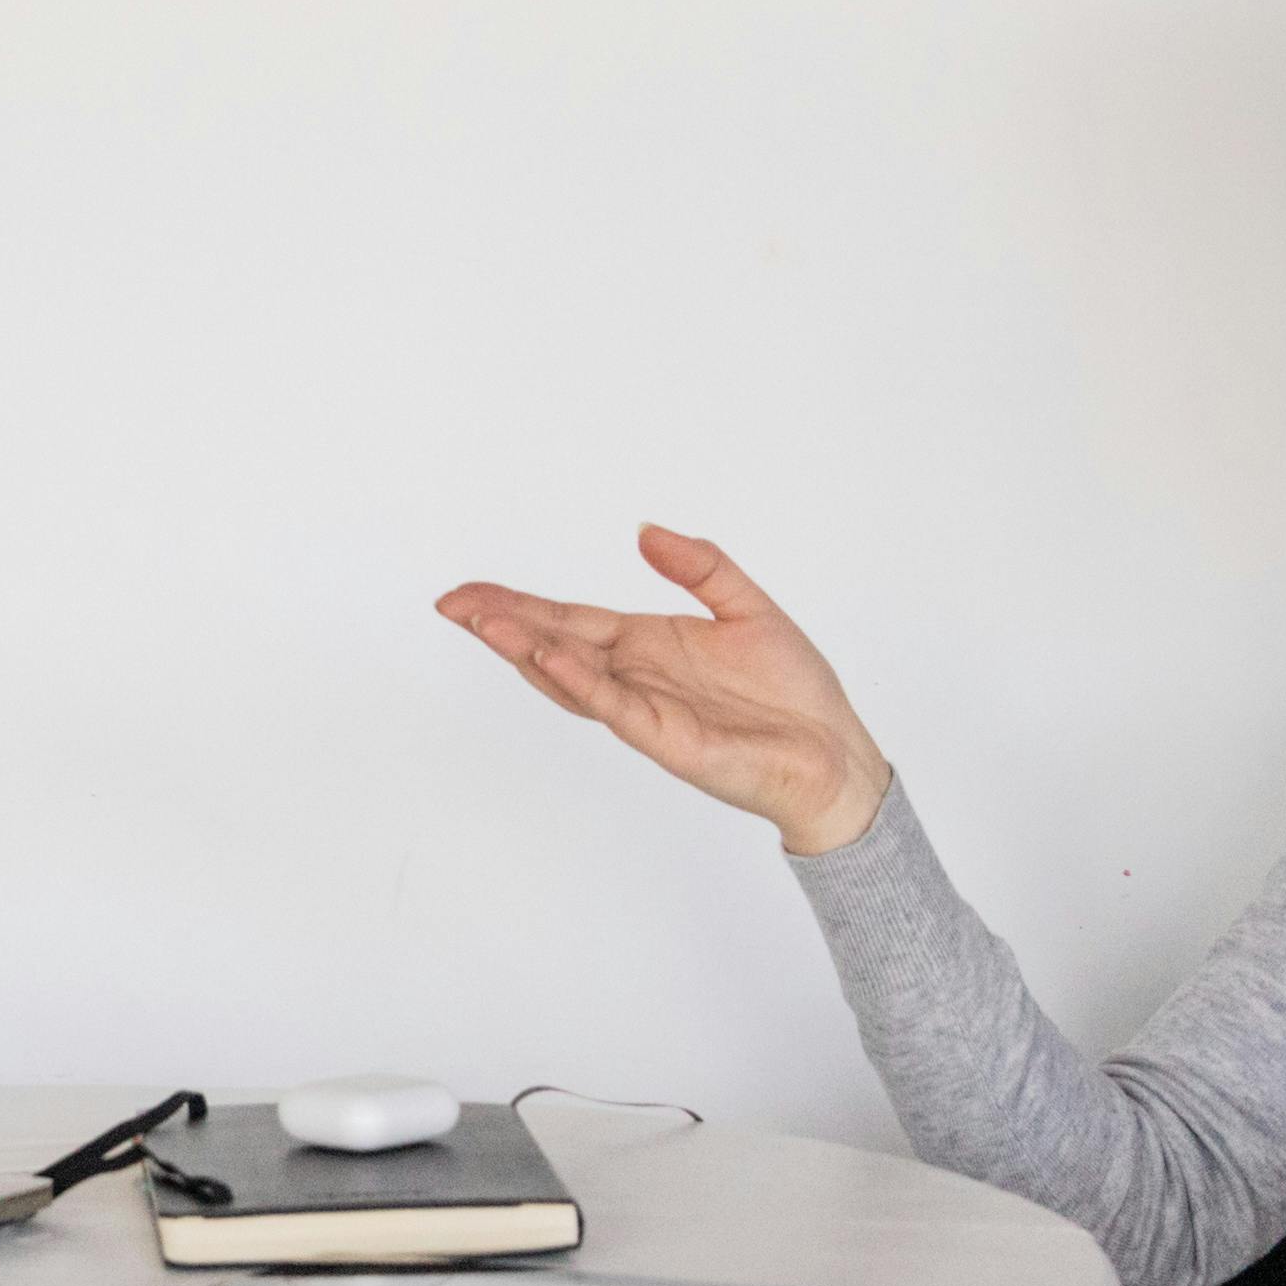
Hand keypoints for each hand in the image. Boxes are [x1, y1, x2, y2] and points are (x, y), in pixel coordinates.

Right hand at [435, 525, 897, 853]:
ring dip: (526, 651)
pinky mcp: (666, 737)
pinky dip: (579, 681)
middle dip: (501, 624)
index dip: (518, 604)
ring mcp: (644, 710)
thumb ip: (699, 566)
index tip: (469, 592)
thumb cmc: (795, 695)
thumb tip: (644, 531)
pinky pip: (614, 705)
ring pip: (571, 677)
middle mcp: (635, 677)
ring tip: (484, 624)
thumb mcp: (747, 606)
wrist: (834, 754)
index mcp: (647, 645)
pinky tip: (549, 657)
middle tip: (451, 604)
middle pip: (553, 644)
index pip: (568, 619)